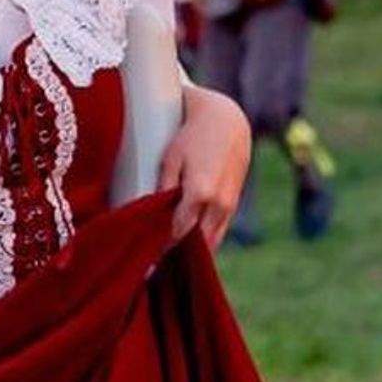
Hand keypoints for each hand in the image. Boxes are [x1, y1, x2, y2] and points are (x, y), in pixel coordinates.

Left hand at [158, 85, 251, 249]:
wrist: (227, 122)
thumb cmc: (192, 137)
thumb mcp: (171, 159)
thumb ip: (164, 190)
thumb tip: (155, 217)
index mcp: (200, 193)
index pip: (178, 232)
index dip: (162, 246)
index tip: (147, 255)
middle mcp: (218, 203)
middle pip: (197, 242)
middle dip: (178, 253)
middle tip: (157, 259)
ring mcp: (230, 205)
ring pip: (212, 241)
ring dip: (194, 250)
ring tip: (172, 255)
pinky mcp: (235, 203)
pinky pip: (219, 231)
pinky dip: (205, 239)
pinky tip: (188, 242)